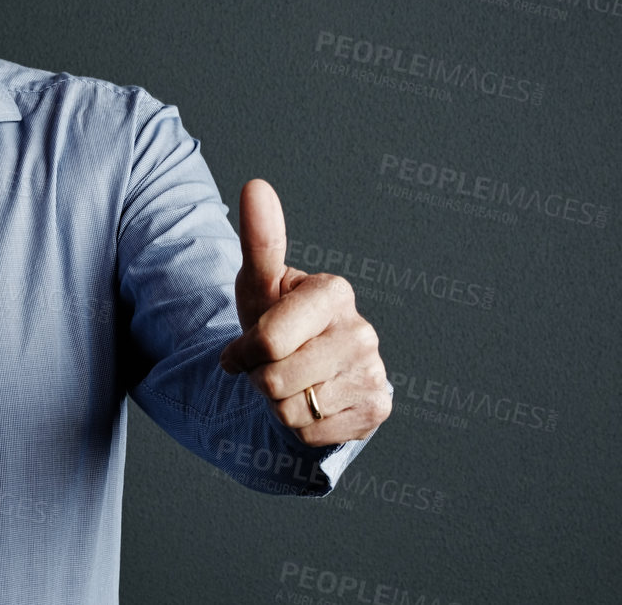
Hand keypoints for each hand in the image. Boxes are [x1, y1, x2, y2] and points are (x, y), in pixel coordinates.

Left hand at [218, 179, 389, 445]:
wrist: (304, 370)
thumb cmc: (277, 320)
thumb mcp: (259, 285)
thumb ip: (259, 239)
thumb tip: (255, 185)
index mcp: (333, 292)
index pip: (269, 340)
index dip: (244, 352)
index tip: (245, 348)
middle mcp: (362, 331)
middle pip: (275, 381)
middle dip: (260, 381)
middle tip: (272, 366)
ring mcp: (374, 372)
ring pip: (293, 412)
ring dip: (278, 406)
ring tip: (292, 383)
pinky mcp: (377, 409)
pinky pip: (313, 436)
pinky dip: (301, 428)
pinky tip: (312, 403)